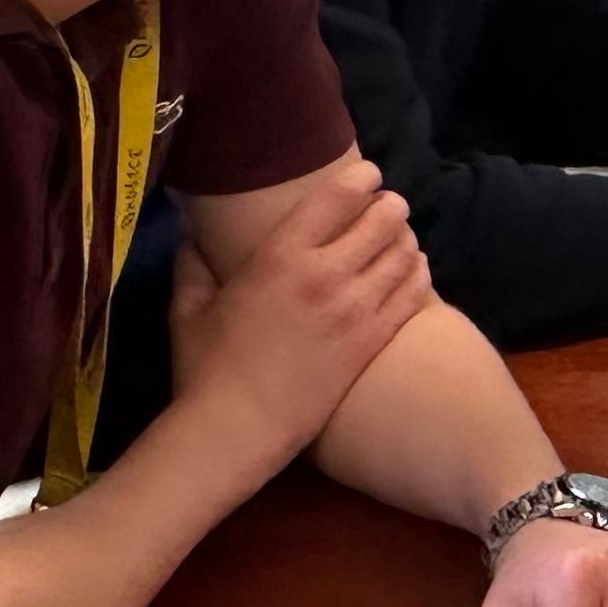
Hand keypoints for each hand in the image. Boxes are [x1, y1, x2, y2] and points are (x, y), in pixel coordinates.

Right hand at [170, 159, 432, 456]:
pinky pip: (415, 293)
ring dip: (406, 239)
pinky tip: (412, 273)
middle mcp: (325, 273)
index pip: (339, 195)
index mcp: (280, 255)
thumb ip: (192, 263)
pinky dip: (419, 275)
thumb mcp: (188, 308)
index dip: (362, 177)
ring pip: (406, 252)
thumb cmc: (205, 369)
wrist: (235, 430)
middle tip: (385, 210)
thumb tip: (190, 230)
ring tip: (399, 240)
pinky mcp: (373, 342)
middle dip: (390, 207)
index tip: (366, 176)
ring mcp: (355, 309)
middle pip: (385, 217)